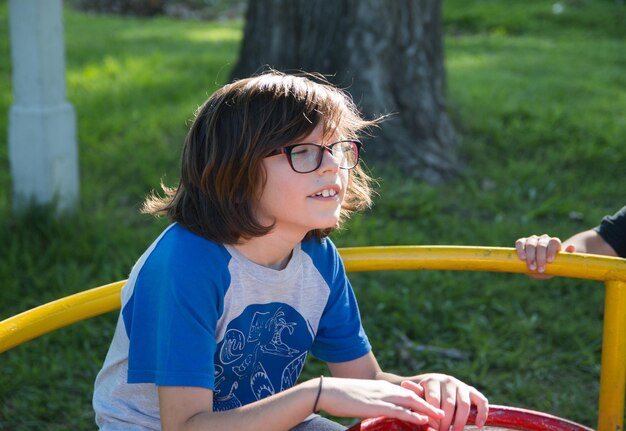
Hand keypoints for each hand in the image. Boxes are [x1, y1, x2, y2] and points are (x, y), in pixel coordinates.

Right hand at [317, 377, 444, 425]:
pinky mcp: (376, 405)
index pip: (408, 392)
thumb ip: (374, 403)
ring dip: (428, 410)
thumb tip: (382, 412)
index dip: (423, 400)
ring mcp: (381, 396)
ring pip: (411, 402)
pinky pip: (399, 410)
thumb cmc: (341, 396)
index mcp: (382, 387)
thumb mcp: (362, 398)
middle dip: (431, 404)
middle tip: (446, 413)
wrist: (327, 390)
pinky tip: (424, 420)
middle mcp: (385, 389)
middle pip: (414, 396)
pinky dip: (413, 415)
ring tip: (442, 418)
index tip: (436, 408)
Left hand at [405, 374, 488, 430]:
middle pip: (449, 404)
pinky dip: (482, 412)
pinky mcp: (472, 391)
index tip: (432, 429)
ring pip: (464, 404)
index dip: (433, 417)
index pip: (434, 400)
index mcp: (432, 381)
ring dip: (461, 422)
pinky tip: (479, 425)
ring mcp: (461, 385)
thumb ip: (414, 394)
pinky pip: (481, 401)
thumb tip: (405, 384)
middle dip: (446, 423)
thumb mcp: (417, 395)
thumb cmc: (424, 396)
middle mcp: (448, 381)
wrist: (434, 387)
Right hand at [515, 234, 574, 278]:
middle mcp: (543, 239)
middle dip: (540, 257)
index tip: (549, 261)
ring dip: (531, 256)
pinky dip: (521, 249)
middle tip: (540, 268)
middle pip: (542, 244)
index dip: (551, 250)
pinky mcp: (522, 242)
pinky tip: (522, 257)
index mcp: (554, 243)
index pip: (554, 242)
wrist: (538, 266)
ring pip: (531, 244)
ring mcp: (532, 240)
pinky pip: (520, 243)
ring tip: (531, 266)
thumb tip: (571, 246)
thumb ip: (566, 256)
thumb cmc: (551, 266)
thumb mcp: (559, 264)